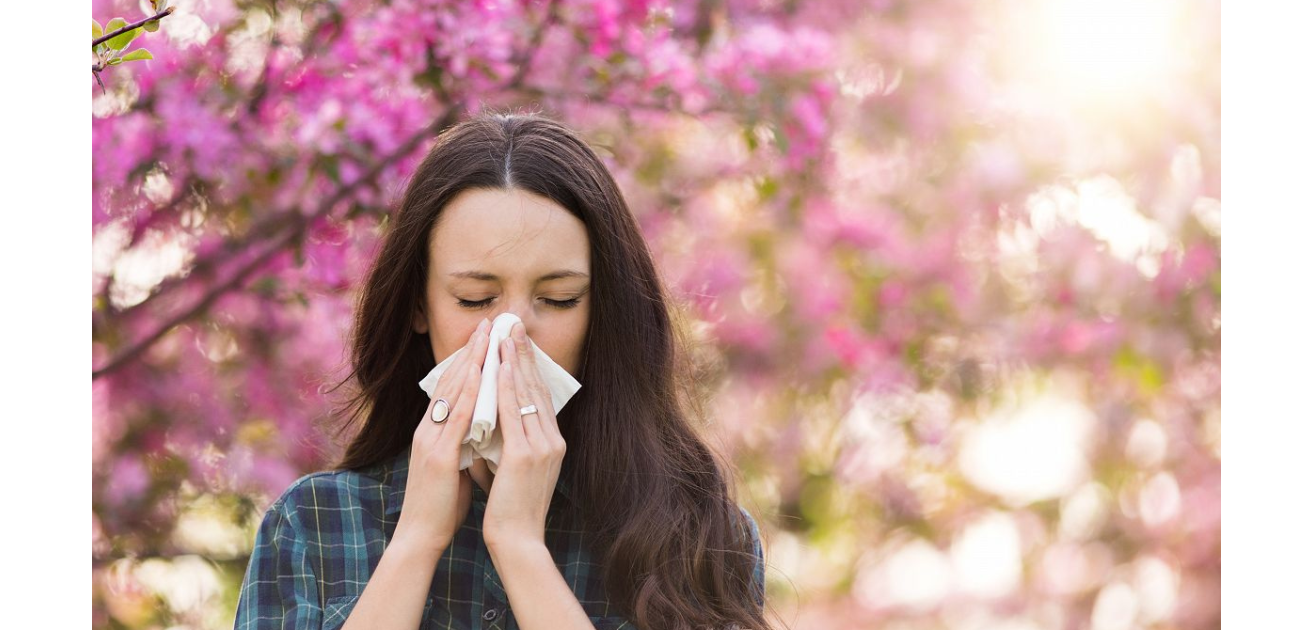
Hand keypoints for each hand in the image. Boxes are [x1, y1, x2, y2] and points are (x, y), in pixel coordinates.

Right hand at [393, 317, 490, 559]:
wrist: (421, 536)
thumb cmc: (441, 504)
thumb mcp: (454, 465)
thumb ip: (463, 443)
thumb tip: (482, 429)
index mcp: (432, 431)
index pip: (450, 387)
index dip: (467, 360)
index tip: (484, 338)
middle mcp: (427, 429)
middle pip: (449, 381)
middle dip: (470, 351)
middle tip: (488, 323)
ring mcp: (430, 440)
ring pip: (451, 392)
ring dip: (470, 362)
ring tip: (486, 337)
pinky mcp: (438, 456)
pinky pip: (455, 418)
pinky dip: (468, 394)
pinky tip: (480, 375)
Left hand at [482, 321, 566, 551]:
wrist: (517, 540)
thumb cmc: (511, 508)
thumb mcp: (513, 469)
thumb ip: (508, 444)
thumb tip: (491, 425)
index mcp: (552, 443)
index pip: (539, 396)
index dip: (528, 366)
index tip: (517, 341)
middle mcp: (553, 440)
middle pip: (536, 387)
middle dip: (523, 354)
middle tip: (513, 324)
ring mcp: (542, 447)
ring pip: (526, 394)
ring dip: (514, 361)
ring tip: (505, 334)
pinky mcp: (526, 455)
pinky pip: (514, 412)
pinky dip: (505, 387)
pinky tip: (498, 367)